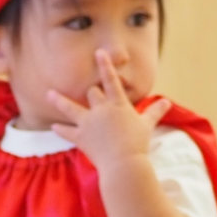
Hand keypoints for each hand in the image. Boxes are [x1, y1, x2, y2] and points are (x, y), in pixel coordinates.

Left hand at [47, 50, 170, 168]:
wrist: (124, 163)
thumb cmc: (137, 144)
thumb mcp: (147, 126)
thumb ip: (155, 112)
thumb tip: (167, 102)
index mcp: (118, 104)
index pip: (110, 80)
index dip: (104, 65)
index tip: (98, 52)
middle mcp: (101, 110)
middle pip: (91, 92)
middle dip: (91, 90)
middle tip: (91, 91)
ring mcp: (88, 123)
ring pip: (70, 108)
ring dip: (59, 101)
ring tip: (49, 94)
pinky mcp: (81, 138)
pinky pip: (67, 132)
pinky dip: (61, 130)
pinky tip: (53, 126)